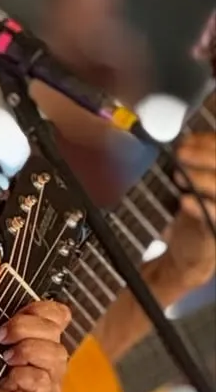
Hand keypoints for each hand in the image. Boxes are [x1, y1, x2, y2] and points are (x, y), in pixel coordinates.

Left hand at [0, 263, 69, 391]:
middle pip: (57, 329)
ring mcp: (42, 378)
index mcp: (29, 332)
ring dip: (26, 350)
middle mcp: (40, 353)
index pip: (57, 312)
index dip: (42, 307)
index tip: (16, 310)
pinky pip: (43, 380)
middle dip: (26, 326)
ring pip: (56, 354)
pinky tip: (7, 378)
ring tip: (3, 356)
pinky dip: (23, 374)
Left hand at [165, 132, 215, 288]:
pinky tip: (184, 201)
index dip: (208, 142)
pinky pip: (215, 215)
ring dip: (201, 179)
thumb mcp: (190, 184)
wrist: (189, 252)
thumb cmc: (192, 212)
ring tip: (180, 177)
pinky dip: (200, 207)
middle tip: (181, 154)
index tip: (186, 140)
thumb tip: (181, 142)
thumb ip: (189, 165)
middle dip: (205, 156)